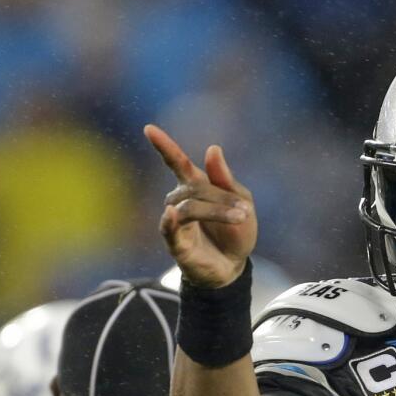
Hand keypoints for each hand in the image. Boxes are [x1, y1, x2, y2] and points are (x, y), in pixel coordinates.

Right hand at [144, 124, 257, 287]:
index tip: (149, 128)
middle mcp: (179, 201)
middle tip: (246, 211)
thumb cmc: (236, 232)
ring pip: (190, 207)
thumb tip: (212, 148)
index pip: (177, 163)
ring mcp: (175, 222)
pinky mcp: (176, 243)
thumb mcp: (242, 202)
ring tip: (241, 218)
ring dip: (217, 211)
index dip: (164, 146)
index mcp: (195, 187)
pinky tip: (171, 213)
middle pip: (195, 188)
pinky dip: (170, 220)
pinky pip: (170, 229)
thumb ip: (226, 179)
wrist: (235, 267)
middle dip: (223, 198)